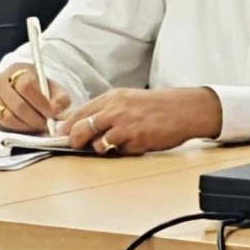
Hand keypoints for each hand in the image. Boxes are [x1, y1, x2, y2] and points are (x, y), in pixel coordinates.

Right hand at [0, 65, 70, 134]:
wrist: (22, 90)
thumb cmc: (41, 89)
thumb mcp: (55, 89)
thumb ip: (60, 99)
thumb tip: (56, 111)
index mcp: (17, 71)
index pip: (26, 86)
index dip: (41, 102)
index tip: (52, 113)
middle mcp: (0, 82)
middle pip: (17, 105)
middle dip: (35, 118)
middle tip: (46, 123)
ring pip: (8, 117)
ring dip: (26, 125)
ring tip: (38, 125)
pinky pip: (2, 125)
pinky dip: (18, 129)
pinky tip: (28, 127)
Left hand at [61, 87, 222, 155]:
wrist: (187, 109)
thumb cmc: (160, 106)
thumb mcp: (129, 99)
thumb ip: (107, 110)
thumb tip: (84, 125)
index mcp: (111, 97)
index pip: (78, 113)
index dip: (66, 128)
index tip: (61, 137)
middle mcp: (115, 109)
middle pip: (79, 130)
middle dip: (75, 141)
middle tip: (78, 146)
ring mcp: (125, 124)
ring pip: (97, 144)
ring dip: (102, 148)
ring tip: (116, 144)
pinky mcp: (136, 139)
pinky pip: (119, 152)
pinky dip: (123, 152)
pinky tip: (135, 144)